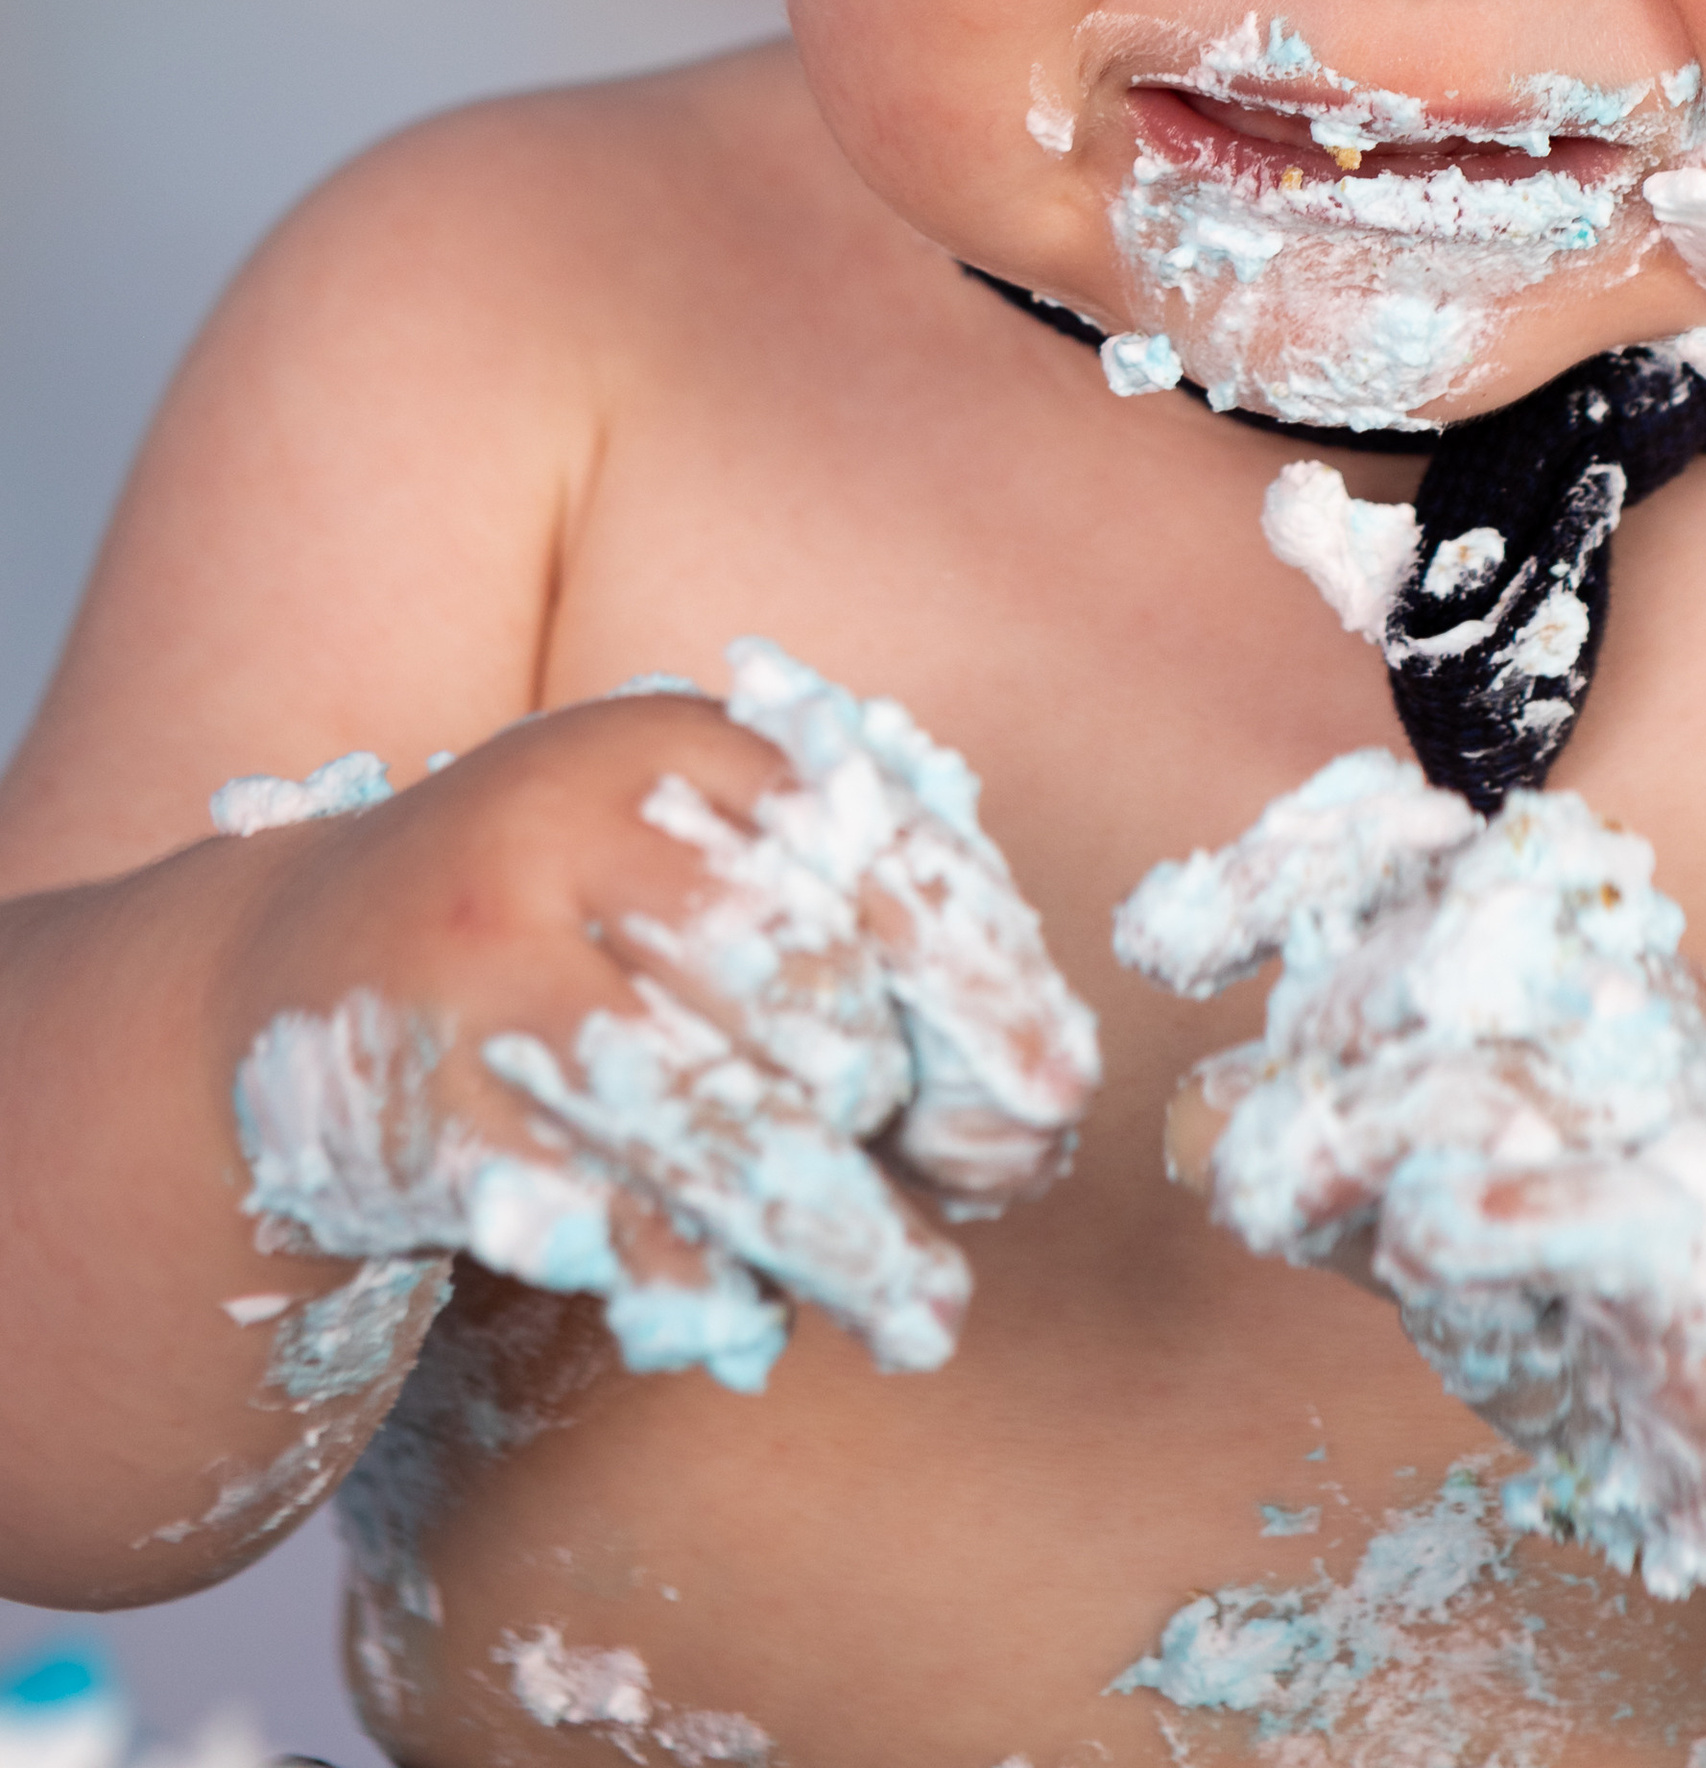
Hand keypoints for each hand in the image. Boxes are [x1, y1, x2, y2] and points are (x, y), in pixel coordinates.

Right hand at [209, 642, 1101, 1395]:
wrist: (294, 977)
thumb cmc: (575, 921)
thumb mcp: (701, 857)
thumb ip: (867, 934)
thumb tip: (1036, 1105)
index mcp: (674, 743)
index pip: (867, 853)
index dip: (978, 984)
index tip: (1059, 1094)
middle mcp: (570, 825)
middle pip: (798, 992)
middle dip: (900, 1115)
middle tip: (976, 1196)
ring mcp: (480, 963)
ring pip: (705, 1116)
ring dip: (833, 1232)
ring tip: (922, 1311)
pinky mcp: (413, 1099)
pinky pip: (588, 1212)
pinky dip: (684, 1276)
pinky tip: (745, 1313)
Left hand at [1119, 751, 1705, 1598]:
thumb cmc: (1620, 1271)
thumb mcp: (1456, 1189)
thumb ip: (1338, 1142)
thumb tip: (1193, 1117)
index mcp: (1548, 948)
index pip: (1395, 842)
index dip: (1275, 865)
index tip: (1158, 943)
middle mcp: (1611, 992)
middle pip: (1398, 966)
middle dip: (1301, 1063)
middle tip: (1266, 1174)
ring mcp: (1671, 1104)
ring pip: (1462, 1077)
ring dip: (1343, 1143)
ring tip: (1283, 1206)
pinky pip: (1575, 1205)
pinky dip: (1483, 1216)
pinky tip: (1430, 1237)